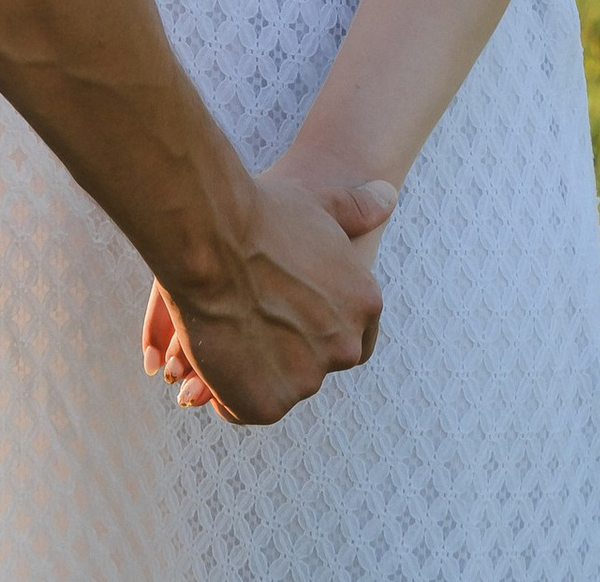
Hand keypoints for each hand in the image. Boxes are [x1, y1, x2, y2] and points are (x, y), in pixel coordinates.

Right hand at [141, 165, 394, 425]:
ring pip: (278, 384)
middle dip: (284, 347)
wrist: (211, 236)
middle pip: (313, 361)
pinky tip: (210, 351)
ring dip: (254, 367)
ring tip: (225, 326)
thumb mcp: (319, 202)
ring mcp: (308, 381)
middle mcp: (345, 347)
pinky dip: (226, 389)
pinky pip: (243, 406)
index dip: (317, 326)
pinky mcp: (268, 405)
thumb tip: (389, 193)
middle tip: (248, 313)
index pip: (352, 334)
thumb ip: (357, 208)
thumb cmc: (261, 213)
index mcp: (364, 303)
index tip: (287, 311)